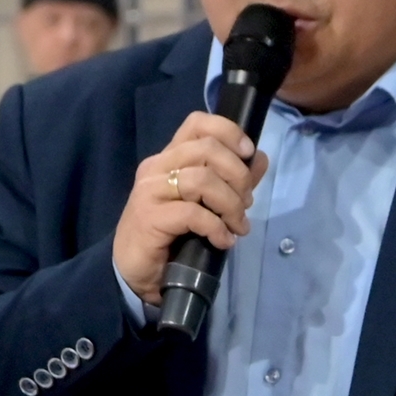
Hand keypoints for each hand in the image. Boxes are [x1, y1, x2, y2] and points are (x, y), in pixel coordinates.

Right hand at [114, 113, 268, 305]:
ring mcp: (150, 190)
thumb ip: (232, 180)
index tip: (248, 153)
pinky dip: (217, 228)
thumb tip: (261, 158)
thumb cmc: (170, 235)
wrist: (133, 272)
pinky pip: (193, 213)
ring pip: (202, 179)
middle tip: (246, 203)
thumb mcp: (206, 203)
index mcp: (169, 157)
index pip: (197, 123)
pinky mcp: (149, 217)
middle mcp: (157, 167)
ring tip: (237, 226)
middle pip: (207, 149)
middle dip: (238, 175)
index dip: (228, 131)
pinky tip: (222, 241)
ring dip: (230, 204)